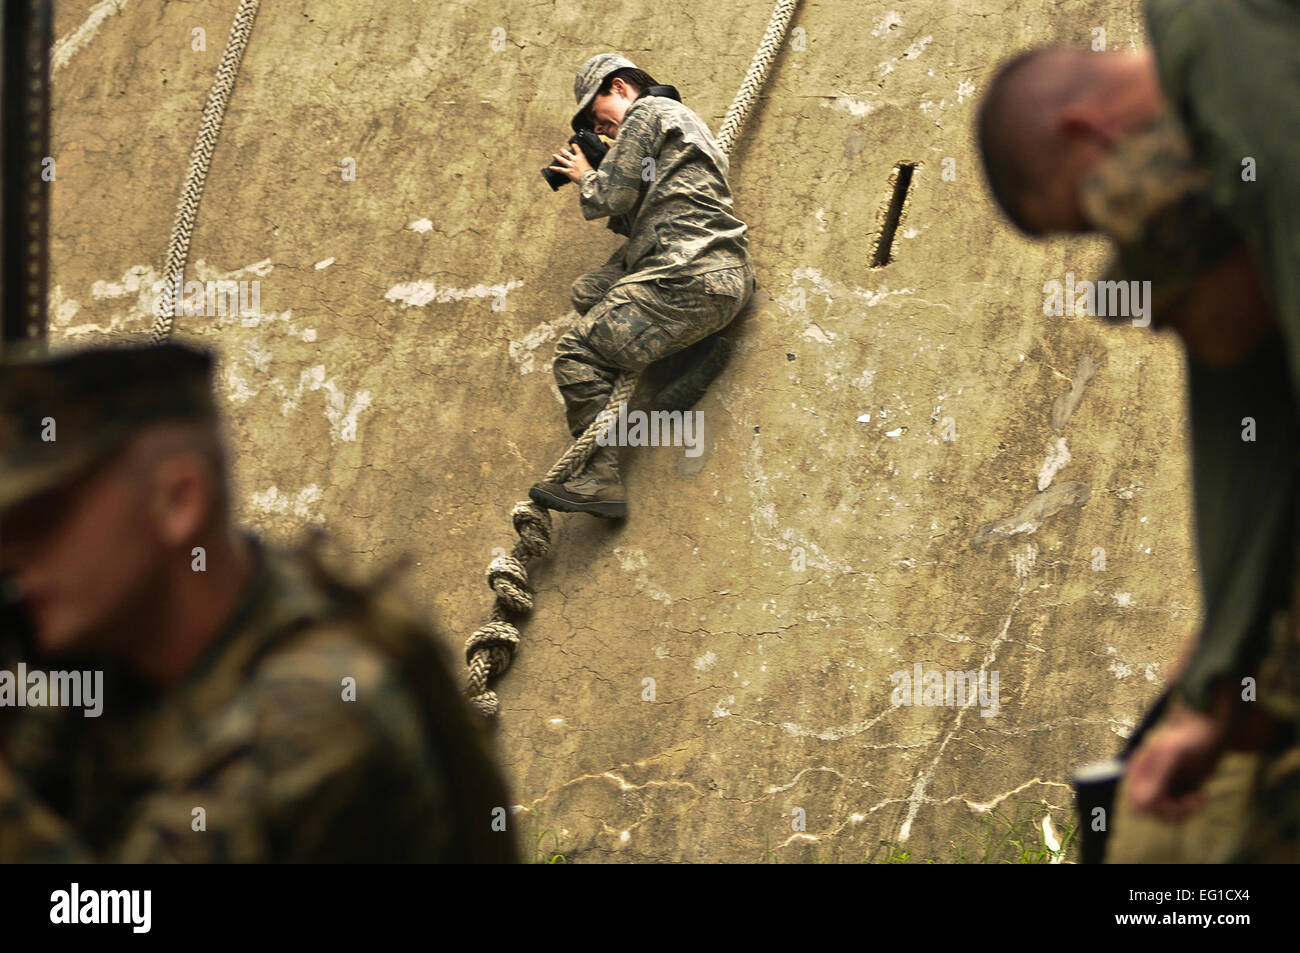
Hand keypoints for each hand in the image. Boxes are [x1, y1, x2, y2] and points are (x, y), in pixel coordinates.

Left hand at [548, 143, 592, 182]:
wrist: (588, 178)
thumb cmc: (591, 173)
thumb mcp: (591, 165)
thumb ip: (587, 164)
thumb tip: (588, 165)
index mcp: (581, 157)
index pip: (577, 149)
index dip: (575, 146)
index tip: (573, 144)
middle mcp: (575, 160)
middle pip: (568, 154)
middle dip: (564, 151)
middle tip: (561, 150)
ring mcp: (571, 165)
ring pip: (562, 160)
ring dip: (557, 157)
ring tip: (554, 155)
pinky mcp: (568, 171)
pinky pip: (560, 169)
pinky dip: (555, 168)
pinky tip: (550, 167)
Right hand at [1125, 701, 1228, 819]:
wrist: (1211, 730)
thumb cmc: (1190, 736)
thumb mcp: (1173, 754)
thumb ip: (1157, 777)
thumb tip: (1141, 805)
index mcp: (1140, 769)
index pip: (1136, 801)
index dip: (1154, 807)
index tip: (1175, 802)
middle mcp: (1149, 779)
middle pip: (1152, 811)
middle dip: (1173, 811)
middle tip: (1194, 801)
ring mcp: (1163, 785)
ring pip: (1165, 814)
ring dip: (1184, 812)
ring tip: (1199, 799)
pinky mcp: (1178, 790)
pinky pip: (1178, 811)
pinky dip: (1190, 810)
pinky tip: (1201, 797)